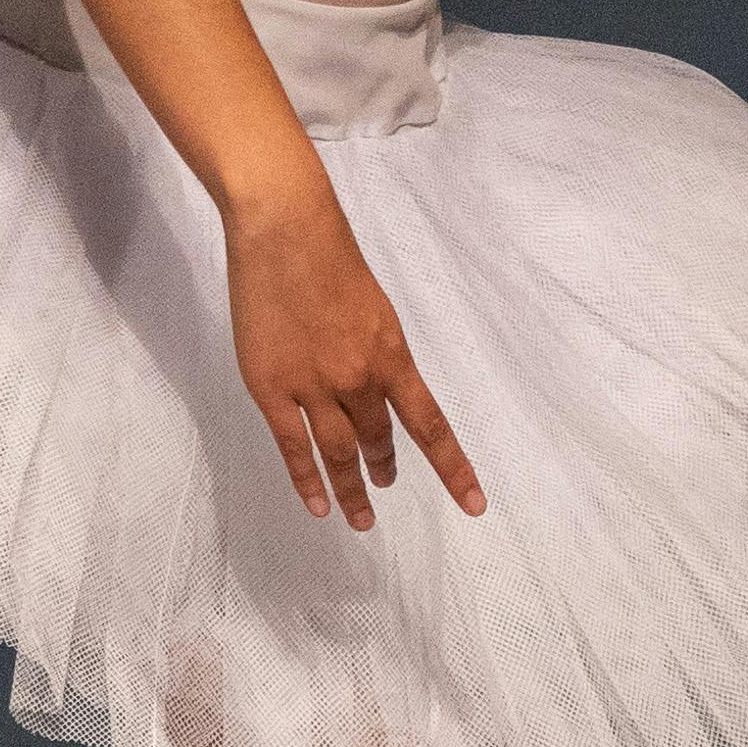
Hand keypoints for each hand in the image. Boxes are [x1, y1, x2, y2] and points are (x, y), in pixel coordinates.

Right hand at [225, 176, 485, 534]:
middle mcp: (360, 380)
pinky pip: (294, 448)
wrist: (285, 233)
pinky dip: (307, 481)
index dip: (454, 470)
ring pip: (339, 453)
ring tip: (360, 513)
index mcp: (392, 357)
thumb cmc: (332, 260)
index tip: (475, 504)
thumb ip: (379, 356)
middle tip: (386, 484)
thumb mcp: (376, 311)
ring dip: (352, 487)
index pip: (431, 426)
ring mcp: (314, 387)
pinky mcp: (273, 389)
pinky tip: (318, 507)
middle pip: (379, 440)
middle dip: (385, 467)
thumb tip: (380, 391)